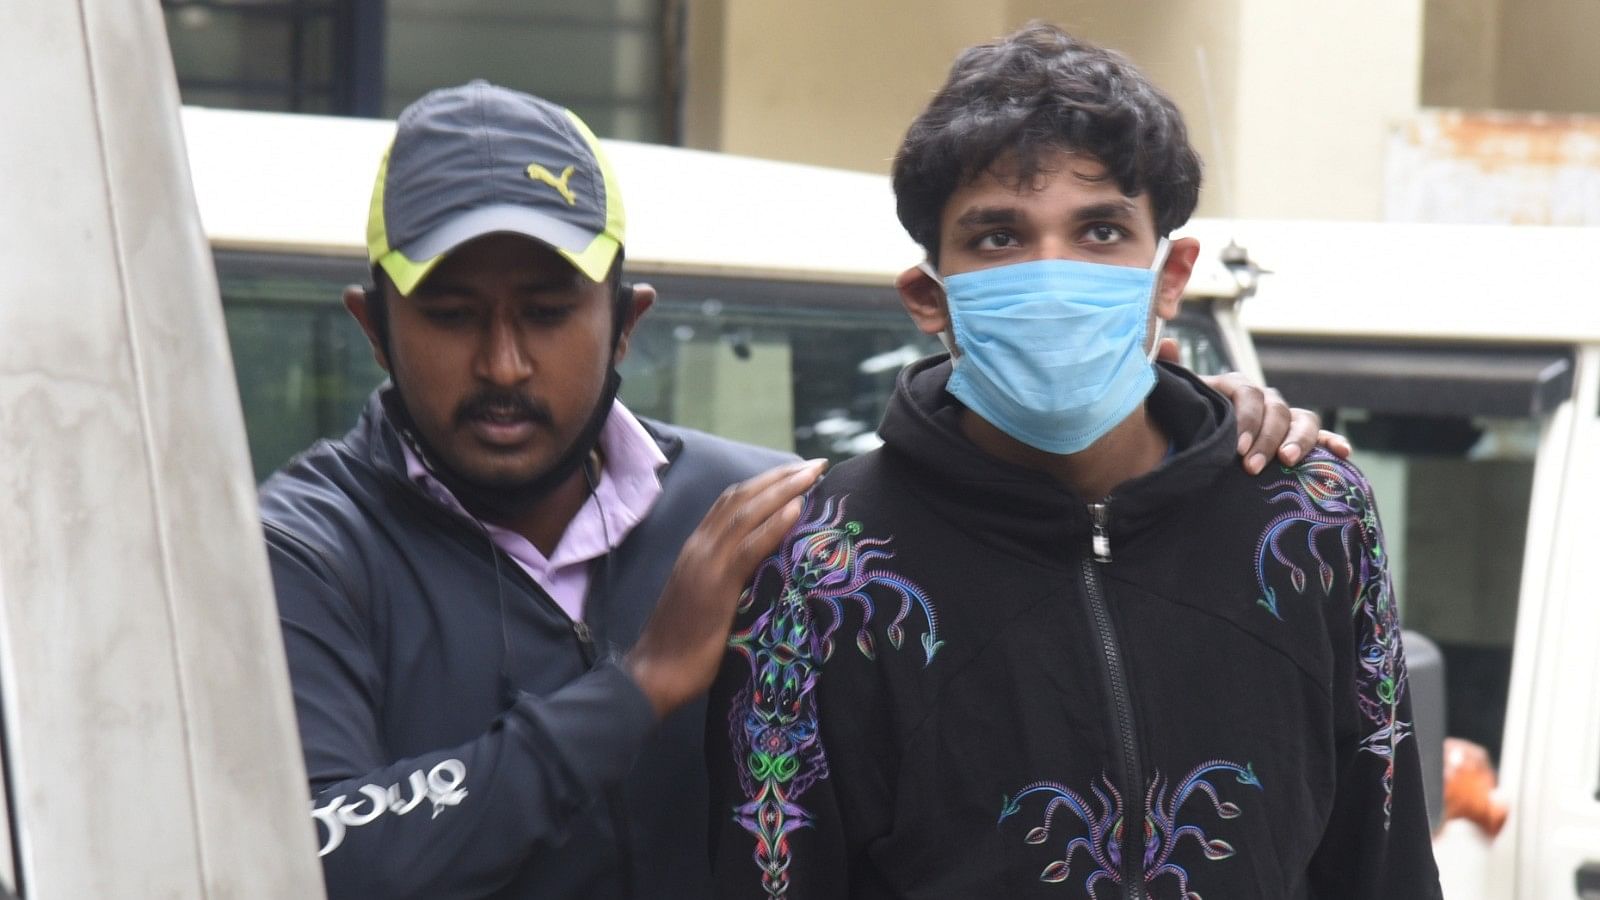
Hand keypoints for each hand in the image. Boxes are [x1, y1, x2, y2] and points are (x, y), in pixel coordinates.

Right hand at [624, 459, 827, 718]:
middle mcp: (699, 546)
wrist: (654, 674)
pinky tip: (797, 508)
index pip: (732, 502)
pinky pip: (748, 547)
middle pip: (742, 497)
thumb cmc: (684, 646)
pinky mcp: (714, 585)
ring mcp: (704, 563)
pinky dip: (773, 524)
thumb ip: (728, 577)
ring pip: (747, 512)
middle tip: (816, 463)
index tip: (797, 472)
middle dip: (781, 476)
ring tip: (813, 474)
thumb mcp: (708, 600)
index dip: (765, 483)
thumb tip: (762, 571)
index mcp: (697, 548)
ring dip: (784, 489)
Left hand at [1157, 338, 1350, 473]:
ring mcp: (1282, 417)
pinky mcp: (1296, 436)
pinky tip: (1342, 452)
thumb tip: (1166, 342)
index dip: (1246, 421)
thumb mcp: (1178, 396)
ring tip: (1288, 461)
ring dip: (1299, 440)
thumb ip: (1174, 372)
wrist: (1194, 440)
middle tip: (1252, 467)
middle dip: (1267, 440)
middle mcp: (1263, 399)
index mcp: (1236, 387)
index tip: (1238, 449)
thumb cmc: (1187, 418)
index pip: (1249, 395)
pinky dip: (1331, 442)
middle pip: (1276, 411)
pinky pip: (1320, 436)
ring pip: (1302, 420)